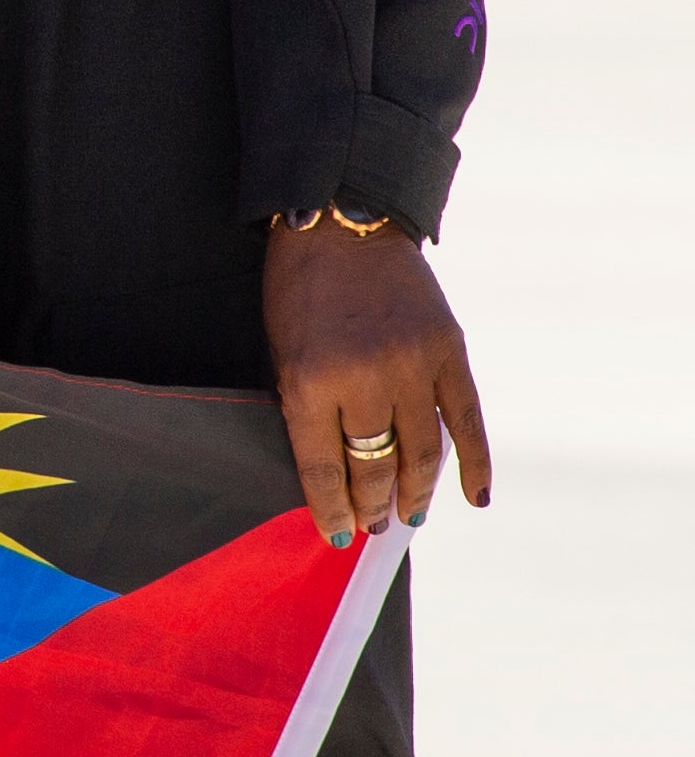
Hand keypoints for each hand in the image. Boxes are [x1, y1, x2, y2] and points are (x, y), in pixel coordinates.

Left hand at [264, 219, 490, 543]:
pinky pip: (467, 420)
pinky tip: (474, 497)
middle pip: (375, 464)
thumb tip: (335, 473)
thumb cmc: (298, 288)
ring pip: (423, 452)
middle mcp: (363, 378)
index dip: (332, 507)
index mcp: (309, 380)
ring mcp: (411, 364)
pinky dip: (475, 464)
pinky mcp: (448, 350)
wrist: (342, 223)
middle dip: (373, 503)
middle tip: (373, 524)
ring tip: (409, 515)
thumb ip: (306, 407)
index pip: (323, 466)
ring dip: (417, 491)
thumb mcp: (280, 348)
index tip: (337, 533)